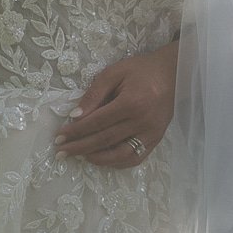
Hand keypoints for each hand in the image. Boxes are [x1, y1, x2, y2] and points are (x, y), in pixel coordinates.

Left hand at [54, 37, 177, 167]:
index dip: (76, 131)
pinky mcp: (157, 139)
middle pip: (105, 140)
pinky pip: (136, 158)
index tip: (59, 137)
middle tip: (61, 152)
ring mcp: (151, 134)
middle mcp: (142, 122)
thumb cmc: (141, 70)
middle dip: (80, 147)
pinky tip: (102, 159)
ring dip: (97, 159)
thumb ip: (94, 94)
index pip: (96, 122)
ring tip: (79, 157)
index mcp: (130, 103)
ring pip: (120, 154)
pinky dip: (117, 162)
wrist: (173, 73)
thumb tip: (76, 115)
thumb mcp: (114, 73)